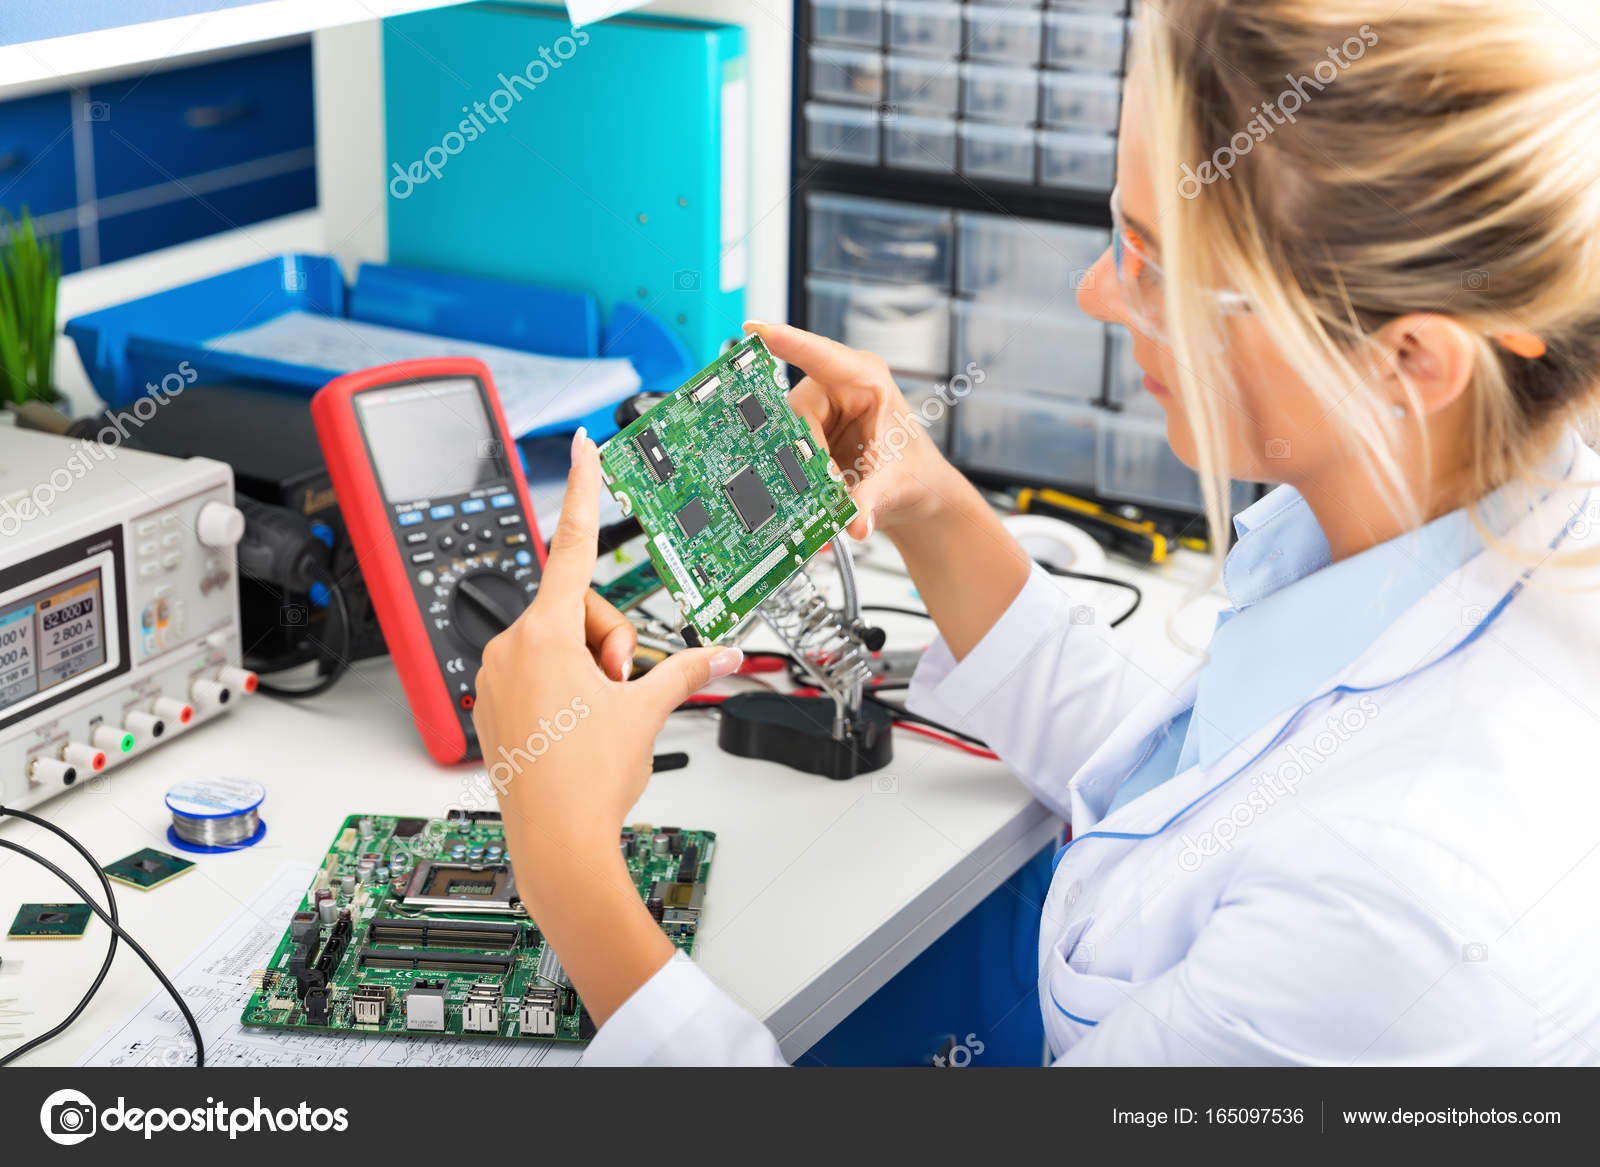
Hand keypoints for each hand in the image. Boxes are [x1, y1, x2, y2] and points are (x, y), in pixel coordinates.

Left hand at [471, 428, 741, 876]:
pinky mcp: (493, 705)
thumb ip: (686, 669)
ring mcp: (496, 677)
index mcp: (544, 633)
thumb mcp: (646, 711)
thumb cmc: (587, 781)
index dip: (584, 487)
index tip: (584, 445)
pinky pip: (537, 672)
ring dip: (591, 668)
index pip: (572, 543)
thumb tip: (724, 654)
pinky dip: (566, 688)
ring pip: (559, 642)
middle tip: (622, 685)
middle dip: (610, 640)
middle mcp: (510, 646)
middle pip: (578, 608)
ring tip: (600, 715)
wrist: (554, 845)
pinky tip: (578, 728)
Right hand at [746, 320, 963, 539]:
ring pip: (784, 434)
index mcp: (866, 379)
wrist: (915, 492)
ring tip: (826, 496)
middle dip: (802, 453)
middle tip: (820, 485)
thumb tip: (856, 522)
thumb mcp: (896, 485)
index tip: (756, 330)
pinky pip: (785, 450)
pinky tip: (810, 497)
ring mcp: (819, 410)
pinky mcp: (806, 433)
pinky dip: (796, 479)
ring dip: (799, 471)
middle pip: (796, 410)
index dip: (787, 341)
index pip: (821, 355)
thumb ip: (873, 501)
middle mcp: (837, 387)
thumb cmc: (915, 471)